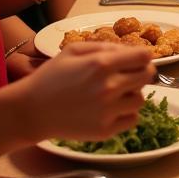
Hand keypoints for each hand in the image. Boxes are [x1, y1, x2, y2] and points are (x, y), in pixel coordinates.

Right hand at [18, 42, 155, 141]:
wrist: (31, 111)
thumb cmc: (50, 77)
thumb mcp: (73, 51)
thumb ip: (104, 46)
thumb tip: (128, 51)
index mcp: (101, 64)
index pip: (144, 57)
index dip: (143, 56)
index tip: (137, 59)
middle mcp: (109, 87)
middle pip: (147, 76)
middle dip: (141, 72)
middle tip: (129, 75)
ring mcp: (108, 111)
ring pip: (141, 99)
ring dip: (132, 94)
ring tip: (115, 94)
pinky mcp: (105, 131)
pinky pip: (132, 119)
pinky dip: (126, 114)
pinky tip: (111, 109)